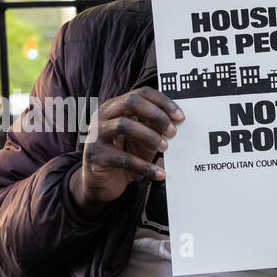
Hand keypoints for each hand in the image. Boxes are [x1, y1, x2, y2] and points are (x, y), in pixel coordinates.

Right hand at [70, 87, 183, 215]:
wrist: (102, 182)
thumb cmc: (125, 154)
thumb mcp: (143, 139)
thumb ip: (155, 128)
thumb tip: (177, 122)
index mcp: (116, 106)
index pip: (141, 94)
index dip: (163, 102)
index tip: (180, 117)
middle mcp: (103, 115)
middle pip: (131, 102)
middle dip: (156, 115)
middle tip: (172, 131)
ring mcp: (97, 134)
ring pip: (124, 125)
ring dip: (149, 136)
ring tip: (165, 148)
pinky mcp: (95, 155)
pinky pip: (123, 159)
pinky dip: (144, 167)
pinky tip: (159, 173)